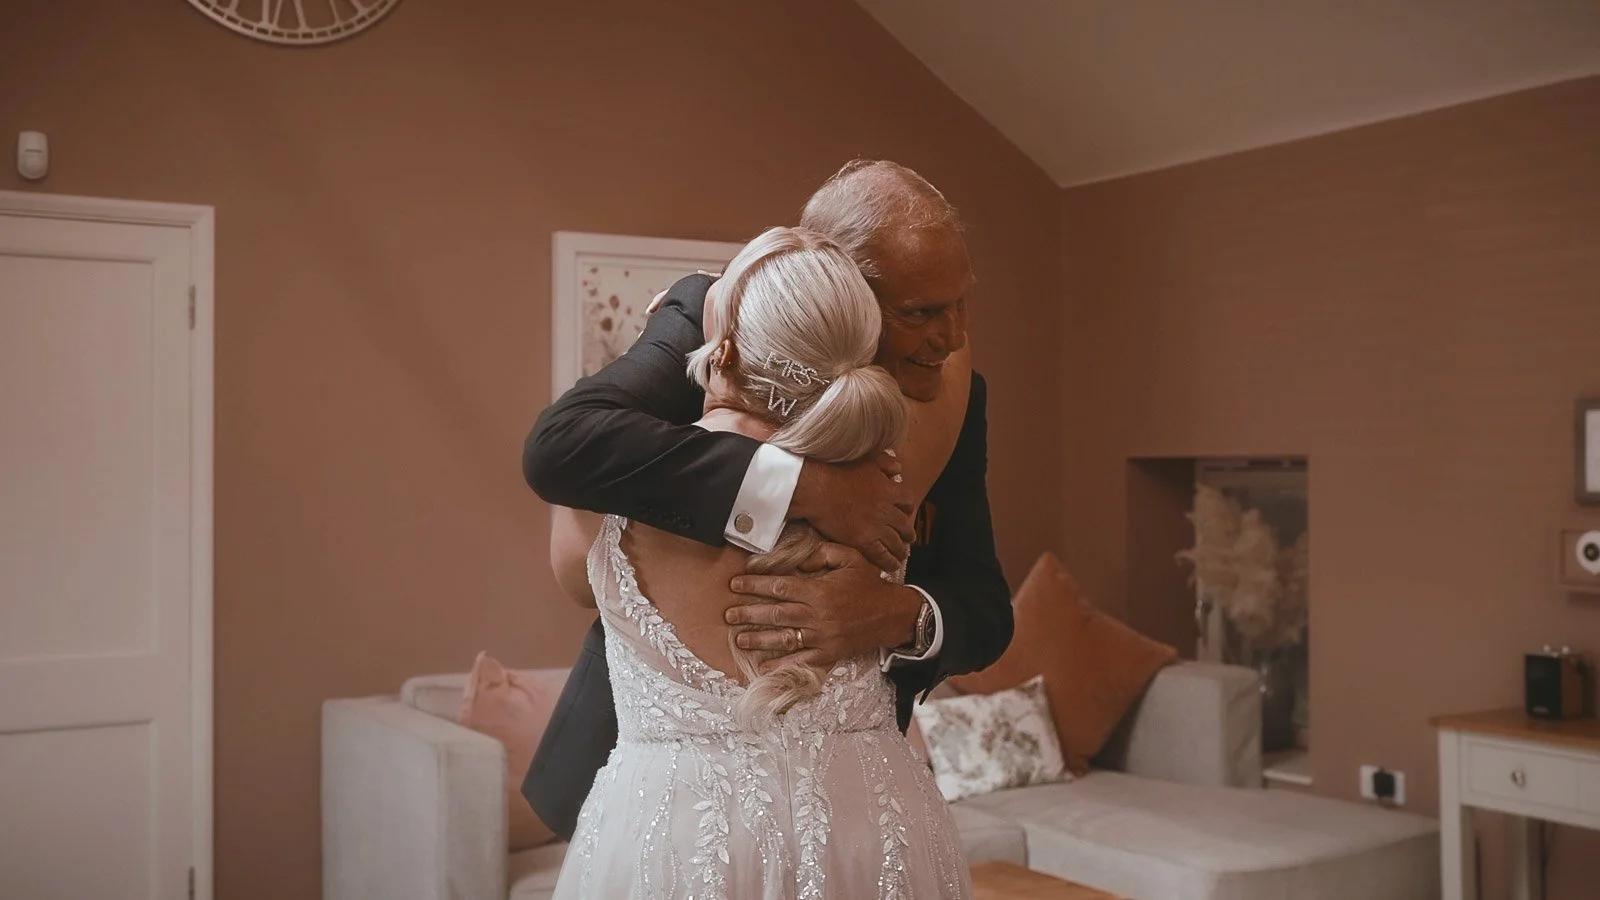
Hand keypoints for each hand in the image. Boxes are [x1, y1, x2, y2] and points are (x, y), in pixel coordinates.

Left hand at [725, 543, 922, 669]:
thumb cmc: (869, 584)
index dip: (755, 585)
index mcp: (819, 591)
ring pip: (784, 639)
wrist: (893, 614)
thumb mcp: (850, 558)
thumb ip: (823, 554)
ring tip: (739, 638)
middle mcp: (818, 615)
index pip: (780, 587)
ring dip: (759, 639)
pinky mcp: (829, 653)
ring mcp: (823, 637)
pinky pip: (801, 660)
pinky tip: (764, 666)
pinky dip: (782, 665)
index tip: (736, 584)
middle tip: (728, 614)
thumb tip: (798, 560)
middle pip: (776, 614)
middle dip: (749, 613)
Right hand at [789, 450, 913, 571]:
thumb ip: (886, 464)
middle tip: (908, 538)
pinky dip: (889, 562)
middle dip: (908, 533)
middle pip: (905, 525)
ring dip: (900, 551)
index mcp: (890, 490)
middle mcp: (887, 510)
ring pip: (896, 543)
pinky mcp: (863, 541)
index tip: (905, 512)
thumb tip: (898, 470)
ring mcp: (877, 527)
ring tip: (901, 555)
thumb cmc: (838, 471)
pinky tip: (891, 567)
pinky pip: (882, 555)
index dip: (907, 508)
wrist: (819, 488)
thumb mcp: (868, 460)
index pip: (908, 501)